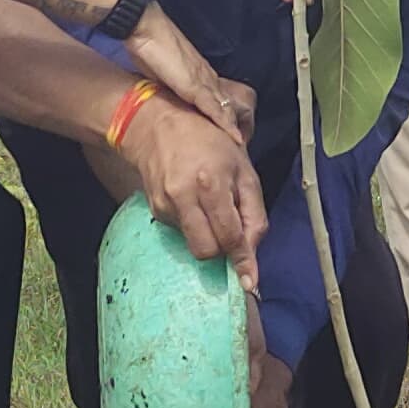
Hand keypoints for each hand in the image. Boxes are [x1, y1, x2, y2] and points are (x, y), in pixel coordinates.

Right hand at [116, 95, 266, 272]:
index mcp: (212, 183)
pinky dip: (194, 226)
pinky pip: (181, 233)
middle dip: (223, 250)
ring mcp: (166, 205)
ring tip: (211, 209)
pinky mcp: (155, 210)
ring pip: (193, 246)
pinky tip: (194, 202)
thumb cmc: (209, 143)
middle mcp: (184, 196)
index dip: (242, 260)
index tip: (250, 282)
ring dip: (208, 238)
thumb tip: (253, 255)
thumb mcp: (243, 171)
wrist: (158, 125)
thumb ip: (253, 213)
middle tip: (231, 231)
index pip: (229, 235)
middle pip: (207, 250)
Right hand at [124, 10, 251, 139]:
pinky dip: (225, 124)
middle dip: (233, 120)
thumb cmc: (149, 46)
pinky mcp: (197, 87)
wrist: (147, 30)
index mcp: (197, 72)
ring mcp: (204, 81)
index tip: (228, 128)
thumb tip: (163, 92)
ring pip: (225, 107)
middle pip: (225, 102)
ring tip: (241, 142)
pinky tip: (234, 137)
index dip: (222, 112)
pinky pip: (215, 109)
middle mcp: (205, 76)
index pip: (215, 95)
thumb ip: (166, 82)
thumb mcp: (158, 71)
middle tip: (241, 139)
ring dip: (233, 125)